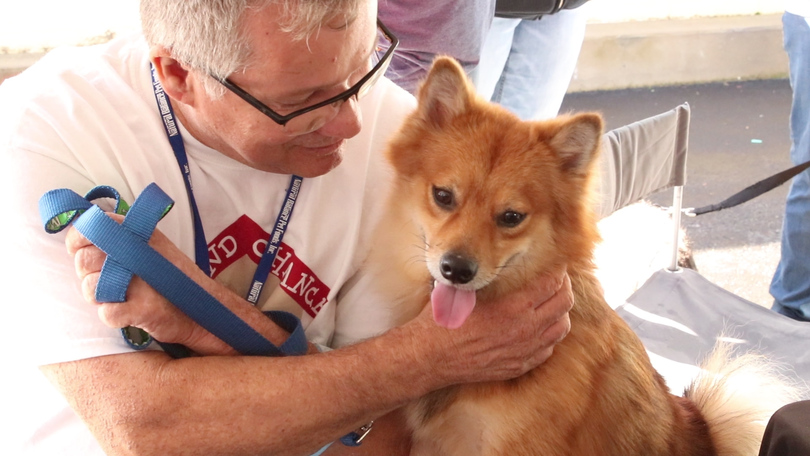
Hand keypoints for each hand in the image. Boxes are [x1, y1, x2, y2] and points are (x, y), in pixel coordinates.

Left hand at [66, 212, 235, 354]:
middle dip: (89, 275)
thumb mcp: (149, 244)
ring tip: (122, 296)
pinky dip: (113, 316)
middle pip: (83, 261)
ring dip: (100, 298)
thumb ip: (117, 237)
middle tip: (110, 280)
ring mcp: (140, 281)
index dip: (78, 242)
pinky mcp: (143, 309)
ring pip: (90, 288)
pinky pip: (106, 313)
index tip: (82, 252)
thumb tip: (78, 234)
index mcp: (136, 231)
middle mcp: (136, 251)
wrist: (202, 307)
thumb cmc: (170, 276)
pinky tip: (129, 312)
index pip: (86, 228)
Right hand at [411, 269, 571, 384]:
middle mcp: (525, 330)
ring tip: (552, 303)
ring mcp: (525, 351)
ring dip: (560, 312)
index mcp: (513, 307)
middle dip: (564, 287)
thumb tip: (485, 258)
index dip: (557, 270)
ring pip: (561, 328)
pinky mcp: (519, 366)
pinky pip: (548, 349)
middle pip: (563, 303)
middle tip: (558, 280)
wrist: (430, 358)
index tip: (556, 264)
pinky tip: (540, 328)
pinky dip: (549, 335)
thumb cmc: (443, 321)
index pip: (551, 283)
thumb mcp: (463, 290)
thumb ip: (481, 275)